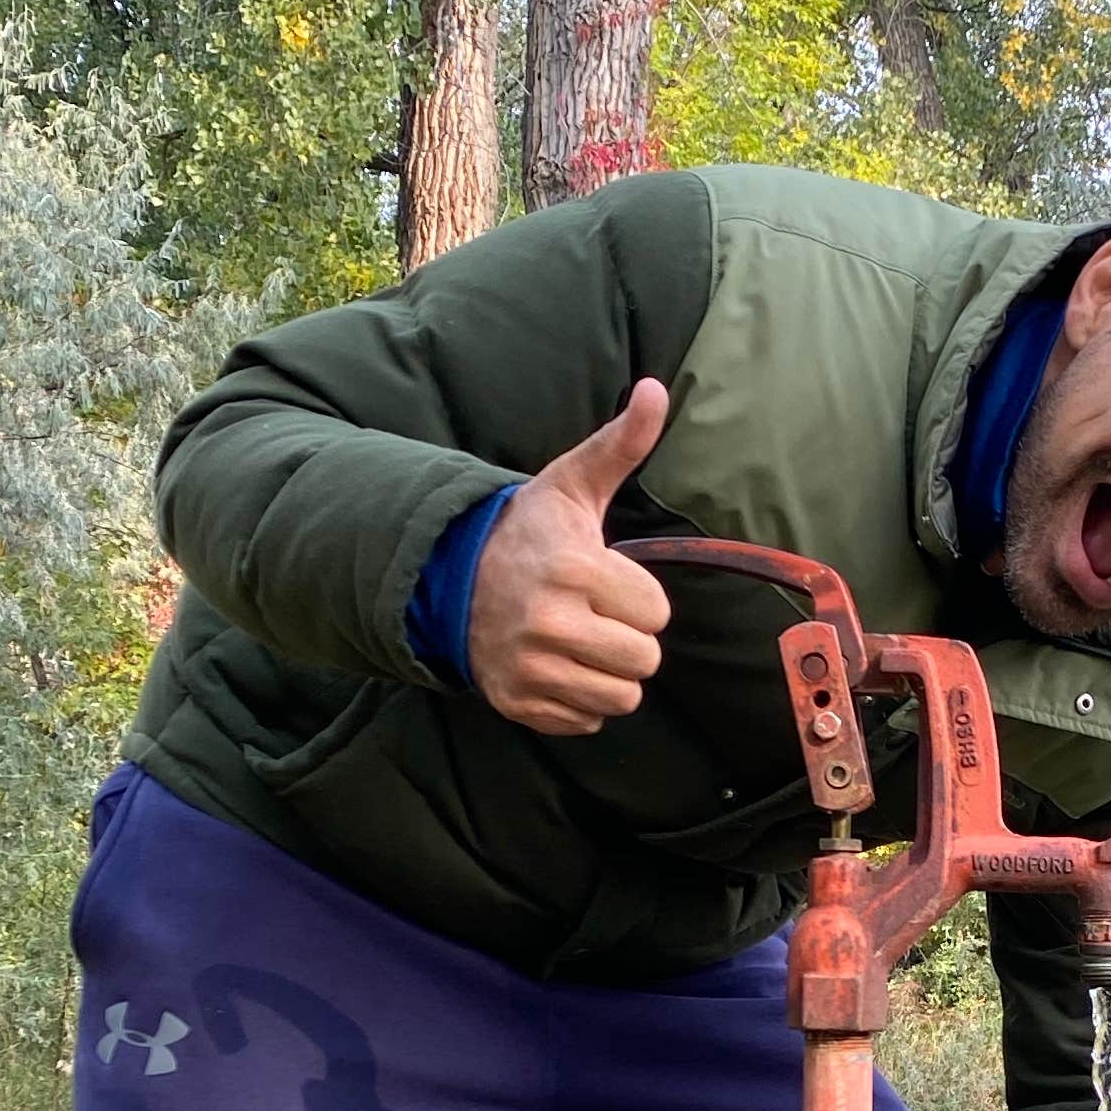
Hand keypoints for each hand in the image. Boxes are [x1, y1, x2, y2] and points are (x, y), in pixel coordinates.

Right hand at [464, 378, 674, 733]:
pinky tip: (560, 664)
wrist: (454, 577)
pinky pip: (587, 721)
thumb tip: (655, 390)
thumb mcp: (573, 484)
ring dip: (612, 673)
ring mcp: (529, 668)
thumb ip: (621, 444)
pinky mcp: (517, 702)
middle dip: (631, 638)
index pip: (656, 613)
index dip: (641, 598)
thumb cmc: (529, 531)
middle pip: (643, 661)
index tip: (610, 581)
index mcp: (571, 570)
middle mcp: (547, 624)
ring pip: (621, 697)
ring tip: (584, 640)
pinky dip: (581, 699)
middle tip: (599, 614)